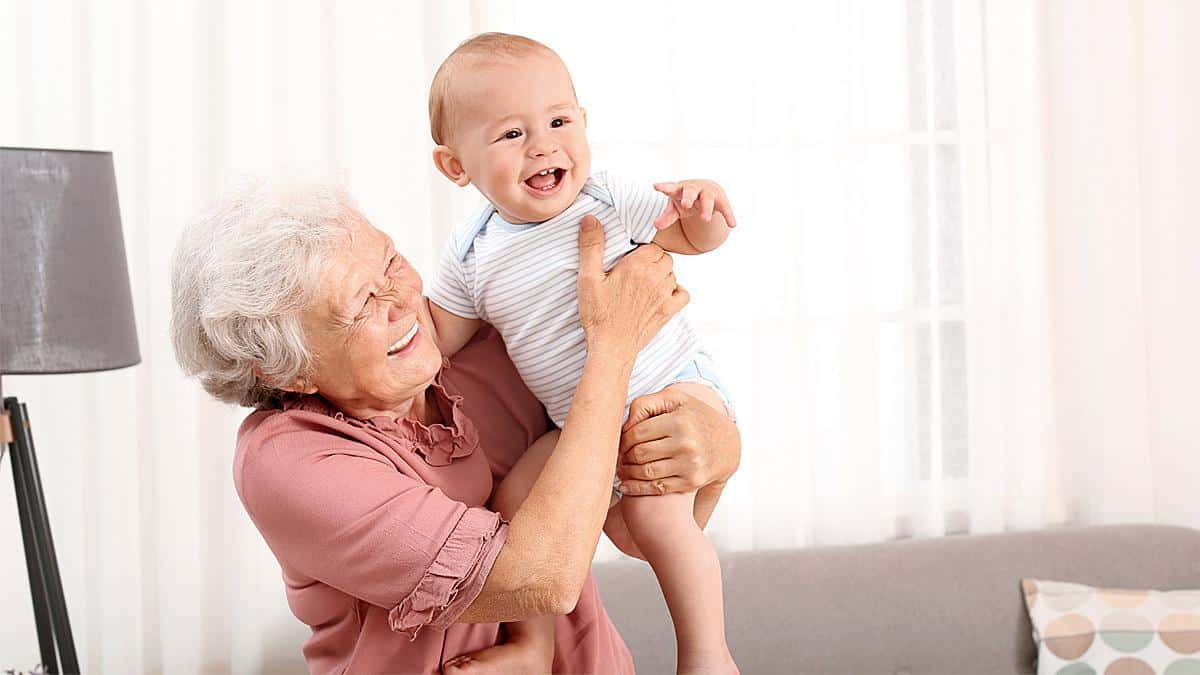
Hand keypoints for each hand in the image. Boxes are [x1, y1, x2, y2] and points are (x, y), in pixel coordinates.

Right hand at [576, 215, 688, 361]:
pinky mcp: (668, 311)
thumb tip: (591, 218)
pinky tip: (661, 294)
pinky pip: (683, 294)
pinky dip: (676, 291)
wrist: (611, 347)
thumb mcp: (588, 278)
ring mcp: (664, 295)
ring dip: (662, 274)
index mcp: (637, 266)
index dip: (640, 252)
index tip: (627, 260)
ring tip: (643, 283)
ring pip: (672, 274)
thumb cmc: (598, 314)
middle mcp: (655, 278)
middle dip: (652, 260)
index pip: (650, 246)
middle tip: (633, 271)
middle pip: (663, 258)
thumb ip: (591, 246)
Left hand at [616, 387, 740, 495]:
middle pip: (639, 453)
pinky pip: (656, 488)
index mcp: (679, 421)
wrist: (726, 444)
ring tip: (621, 468)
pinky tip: (625, 485)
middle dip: (623, 456)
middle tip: (617, 456)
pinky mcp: (691, 482)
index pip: (637, 433)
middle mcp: (686, 444)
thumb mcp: (675, 399)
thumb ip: (645, 404)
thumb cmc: (694, 417)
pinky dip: (636, 488)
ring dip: (627, 472)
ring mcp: (690, 465)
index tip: (619, 441)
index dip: (622, 439)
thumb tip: (625, 425)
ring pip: (645, 472)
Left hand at [652, 179, 737, 229]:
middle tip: (686, 205)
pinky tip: (733, 224)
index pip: (670, 187)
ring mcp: (708, 193)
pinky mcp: (720, 200)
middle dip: (688, 197)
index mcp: (679, 189)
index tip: (656, 186)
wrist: (707, 190)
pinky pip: (725, 207)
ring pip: (707, 198)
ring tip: (705, 219)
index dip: (664, 187)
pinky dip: (729, 215)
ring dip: (706, 208)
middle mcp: (694, 189)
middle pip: (690, 191)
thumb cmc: (687, 199)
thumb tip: (656, 225)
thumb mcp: (676, 208)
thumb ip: (667, 217)